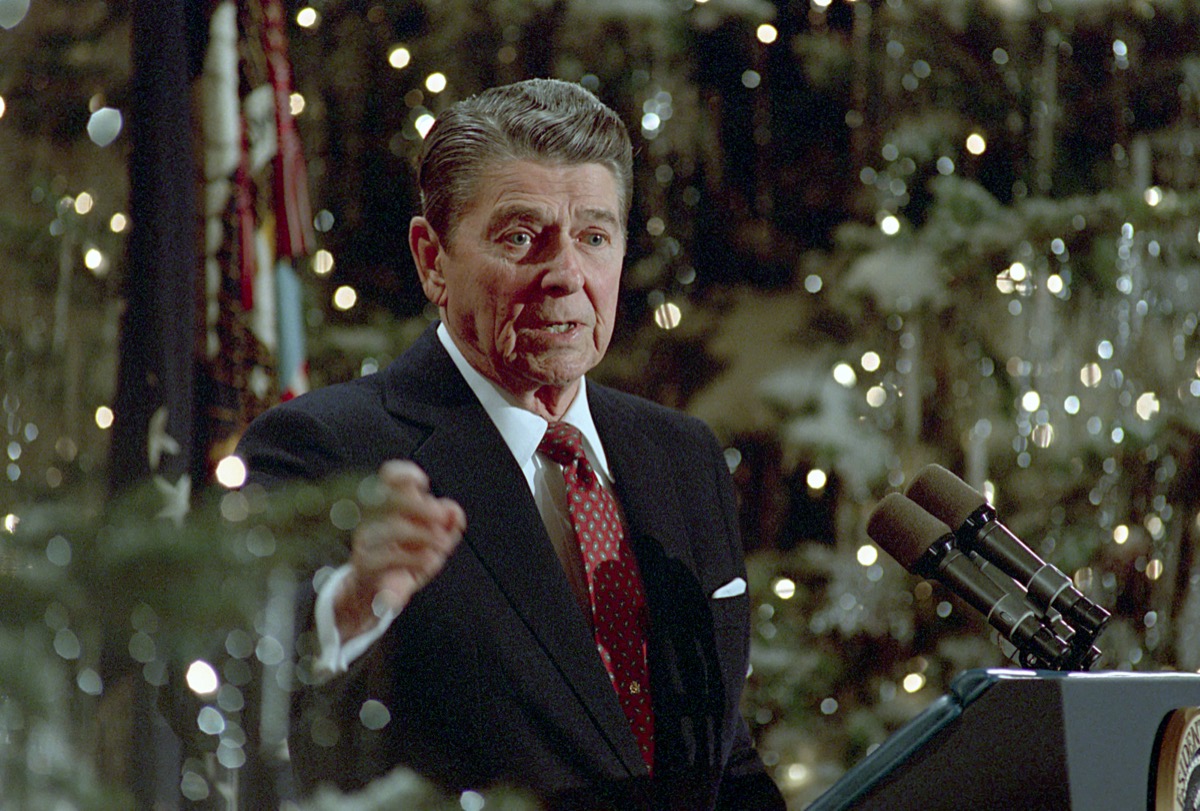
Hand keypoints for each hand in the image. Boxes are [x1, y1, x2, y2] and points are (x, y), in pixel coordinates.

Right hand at [334, 460, 465, 639]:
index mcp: (391, 507)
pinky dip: (413, 559)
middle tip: (442, 520)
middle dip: (423, 508)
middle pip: (391, 499)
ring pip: (393, 528)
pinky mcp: (365, 566)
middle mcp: (375, 519)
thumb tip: (455, 512)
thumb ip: (450, 526)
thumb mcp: (435, 544)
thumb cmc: (407, 562)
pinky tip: (428, 561)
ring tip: (440, 546)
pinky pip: (387, 558)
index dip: (405, 473)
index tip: (423, 483)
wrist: (378, 597)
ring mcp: (367, 542)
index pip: (389, 477)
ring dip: (424, 536)